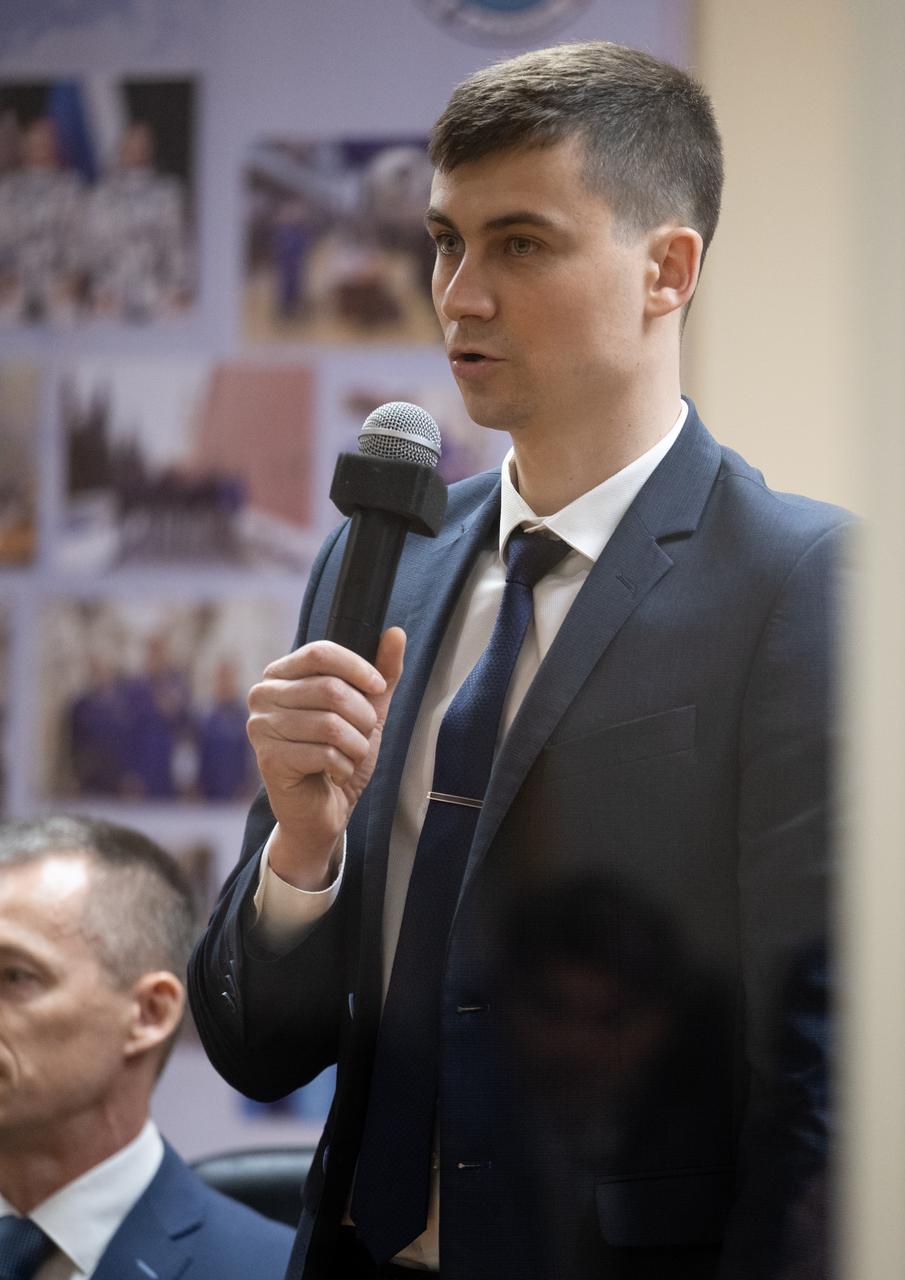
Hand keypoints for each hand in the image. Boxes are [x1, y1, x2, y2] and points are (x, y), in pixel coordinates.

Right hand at [247, 628, 404, 889]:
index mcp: (282, 674)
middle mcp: (263, 695)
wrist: (322, 810)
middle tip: (365, 735)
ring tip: (352, 755)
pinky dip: (343, 766)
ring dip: (356, 745)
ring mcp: (261, 727)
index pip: (320, 652)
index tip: (379, 687)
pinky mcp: (268, 759)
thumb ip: (381, 674)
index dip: (357, 667)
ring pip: (330, 724)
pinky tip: (336, 773)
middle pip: (330, 689)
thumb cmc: (339, 755)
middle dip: (363, 716)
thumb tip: (395, 633)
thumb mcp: (367, 710)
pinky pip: (322, 753)